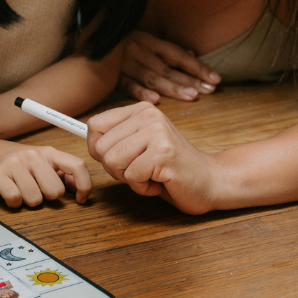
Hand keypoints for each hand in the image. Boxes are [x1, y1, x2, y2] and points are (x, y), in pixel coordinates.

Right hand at [0, 136, 92, 207]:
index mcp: (47, 152)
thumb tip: (78, 187)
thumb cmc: (10, 159)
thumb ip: (58, 172)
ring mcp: (15, 164)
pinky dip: (12, 202)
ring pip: (35, 200)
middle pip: (55, 192)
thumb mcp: (38, 160)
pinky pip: (15, 200)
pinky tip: (7, 192)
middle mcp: (33, 155)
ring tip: (18, 189)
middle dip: (46, 197)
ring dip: (27, 201)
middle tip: (34, 189)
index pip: (77, 166)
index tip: (80, 199)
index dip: (84, 186)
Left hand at [87, 102, 221, 213]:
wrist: (210, 181)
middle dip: (116, 169)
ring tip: (152, 174)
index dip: (98, 149)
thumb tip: (86, 139)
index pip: (95, 125)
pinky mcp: (164, 153)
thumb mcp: (139, 145)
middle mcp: (149, 116)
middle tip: (141, 169)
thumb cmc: (170, 168)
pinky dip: (143, 188)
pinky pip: (131, 177)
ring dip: (130, 178)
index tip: (119, 158)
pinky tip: (161, 181)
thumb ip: (115, 139)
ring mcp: (157, 133)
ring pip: (113, 162)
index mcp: (140, 110)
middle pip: (101, 148)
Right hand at [120, 31, 220, 102]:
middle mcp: (137, 49)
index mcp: (146, 40)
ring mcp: (123, 62)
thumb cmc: (116, 47)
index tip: (215, 78)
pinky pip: (127, 84)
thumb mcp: (142, 41)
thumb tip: (191, 56)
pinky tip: (155, 101)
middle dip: (190, 79)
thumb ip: (164, 50)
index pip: (176, 54)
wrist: (85, 47)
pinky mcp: (110, 75)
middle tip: (208, 90)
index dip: (196, 66)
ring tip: (191, 96)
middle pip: (167, 67)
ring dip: (172, 87)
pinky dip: (141, 92)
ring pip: (152, 76)